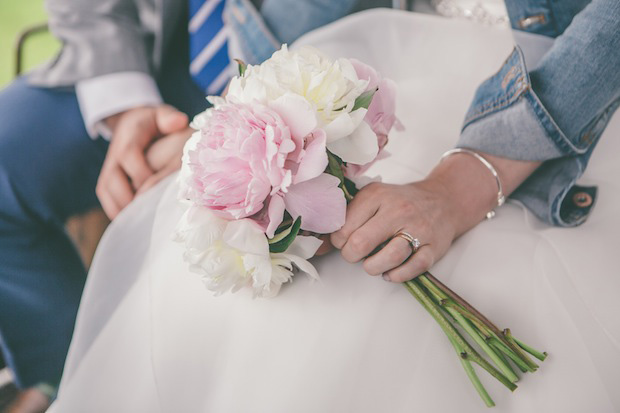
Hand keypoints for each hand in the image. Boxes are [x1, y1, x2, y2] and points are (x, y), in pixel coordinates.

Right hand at [97, 105, 187, 218]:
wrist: (133, 123)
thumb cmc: (153, 122)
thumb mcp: (161, 114)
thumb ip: (168, 117)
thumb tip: (180, 122)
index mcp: (128, 137)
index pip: (129, 156)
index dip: (141, 174)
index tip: (157, 191)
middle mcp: (114, 154)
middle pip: (112, 179)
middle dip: (129, 198)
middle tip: (149, 216)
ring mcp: (109, 168)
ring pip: (107, 192)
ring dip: (122, 209)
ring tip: (141, 226)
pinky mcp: (108, 180)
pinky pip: (107, 198)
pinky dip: (117, 212)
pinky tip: (133, 225)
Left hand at [330, 150, 541, 282]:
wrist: (444, 199)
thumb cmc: (400, 202)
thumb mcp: (371, 199)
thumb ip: (345, 219)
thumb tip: (316, 246)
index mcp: (377, 195)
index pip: (344, 227)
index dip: (338, 241)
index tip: (344, 241)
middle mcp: (398, 210)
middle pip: (361, 243)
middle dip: (351, 256)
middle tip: (355, 254)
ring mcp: (418, 228)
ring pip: (388, 257)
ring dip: (372, 267)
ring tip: (371, 264)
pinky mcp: (433, 247)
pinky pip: (413, 268)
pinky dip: (396, 275)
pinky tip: (390, 272)